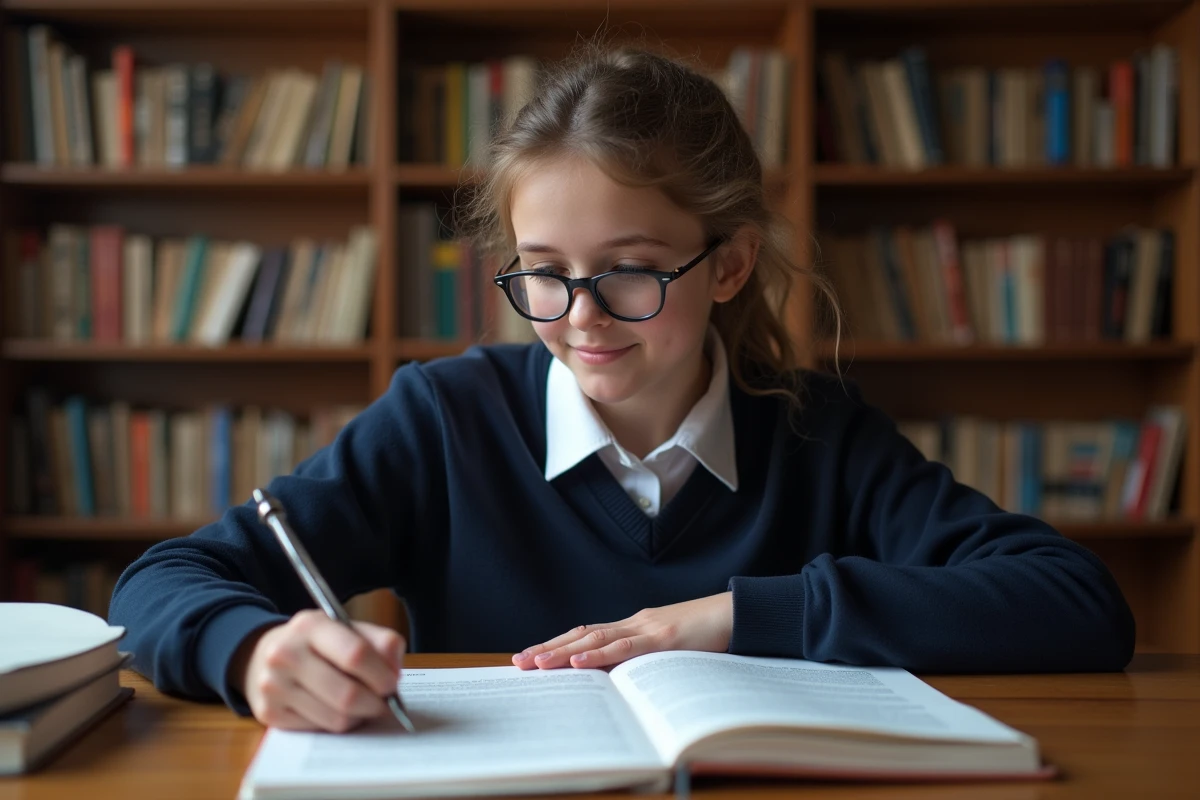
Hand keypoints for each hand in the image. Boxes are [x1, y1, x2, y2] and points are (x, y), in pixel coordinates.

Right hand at [233, 609, 406, 731]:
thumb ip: (379, 641)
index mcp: (310, 625)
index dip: (381, 674)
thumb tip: (394, 672)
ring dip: (358, 716)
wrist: (262, 656)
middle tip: (385, 704)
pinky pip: (319, 729)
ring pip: (336, 718)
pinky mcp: (269, 713)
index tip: (393, 684)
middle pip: (347, 695)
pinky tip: (335, 709)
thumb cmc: (317, 643)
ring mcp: (273, 686)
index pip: (355, 654)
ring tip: (361, 705)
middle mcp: (285, 654)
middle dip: (375, 704)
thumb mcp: (346, 628)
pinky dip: (336, 723)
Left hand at [512, 592, 732, 670]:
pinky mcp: (663, 637)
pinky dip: (599, 655)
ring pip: (595, 639)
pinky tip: (578, 661)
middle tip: (519, 662)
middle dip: (549, 648)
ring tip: (537, 663)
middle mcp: (634, 623)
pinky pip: (625, 647)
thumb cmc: (708, 633)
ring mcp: (647, 628)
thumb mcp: (671, 648)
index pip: (588, 634)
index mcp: (635, 626)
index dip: (559, 644)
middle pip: (582, 634)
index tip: (532, 656)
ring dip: (563, 652)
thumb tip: (623, 681)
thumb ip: (647, 658)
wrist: (738, 613)